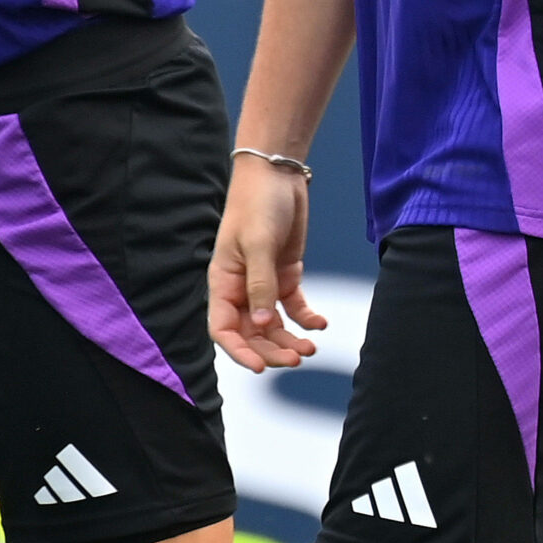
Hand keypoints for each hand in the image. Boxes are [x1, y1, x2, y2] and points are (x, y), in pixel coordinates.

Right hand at [208, 158, 326, 371]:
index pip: (223, 329)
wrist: (279, 174)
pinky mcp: (286, 274)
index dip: (239, 352)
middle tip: (295, 359)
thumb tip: (262, 324)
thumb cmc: (257, 203)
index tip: (260, 367)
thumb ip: (260, 284)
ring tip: (310, 349)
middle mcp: (242, 288)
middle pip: (252, 333)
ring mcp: (265, 282)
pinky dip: (306, 318)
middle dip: (271, 350)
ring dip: (289, 340)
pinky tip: (320, 324)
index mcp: (223, 282)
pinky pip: (294, 306)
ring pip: (274, 325)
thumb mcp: (257, 243)